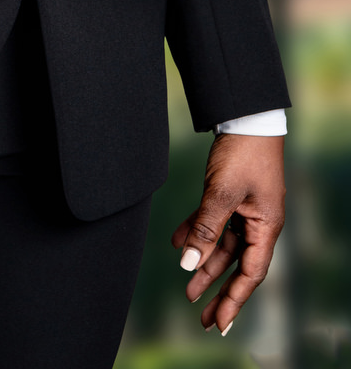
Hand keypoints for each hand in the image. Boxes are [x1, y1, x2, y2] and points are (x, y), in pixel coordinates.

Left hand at [173, 132, 284, 335]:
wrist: (244, 119)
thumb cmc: (243, 155)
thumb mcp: (222, 193)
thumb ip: (205, 227)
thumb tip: (188, 262)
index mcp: (264, 227)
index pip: (250, 273)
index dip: (234, 299)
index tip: (220, 322)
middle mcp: (257, 223)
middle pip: (236, 266)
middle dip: (219, 292)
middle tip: (203, 318)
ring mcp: (243, 211)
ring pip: (222, 246)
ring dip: (204, 265)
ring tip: (187, 289)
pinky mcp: (228, 197)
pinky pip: (210, 223)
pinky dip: (194, 233)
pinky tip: (177, 245)